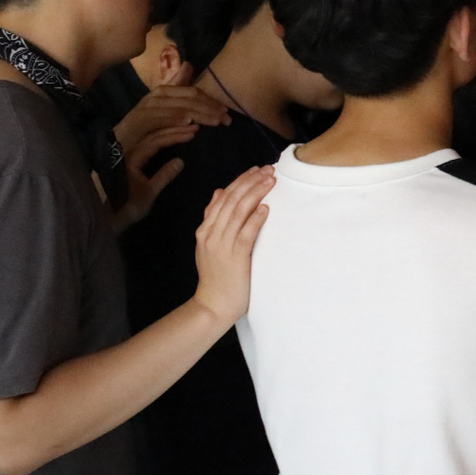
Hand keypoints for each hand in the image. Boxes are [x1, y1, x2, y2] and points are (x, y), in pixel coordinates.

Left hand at [111, 123, 197, 229]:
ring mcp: (130, 156)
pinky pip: (150, 145)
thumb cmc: (128, 206)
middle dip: (175, 131)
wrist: (108, 217)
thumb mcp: (149, 192)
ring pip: (152, 139)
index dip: (175, 136)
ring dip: (169, 133)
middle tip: (194, 128)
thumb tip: (180, 161)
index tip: (192, 133)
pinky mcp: (132, 161)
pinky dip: (163, 140)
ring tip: (187, 131)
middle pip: (155, 136)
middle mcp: (130, 153)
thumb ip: (164, 176)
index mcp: (133, 158)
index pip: (157, 141)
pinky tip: (172, 140)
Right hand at [115, 85, 229, 154]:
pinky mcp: (139, 121)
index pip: (191, 92)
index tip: (226, 111)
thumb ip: (176, 86)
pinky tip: (190, 126)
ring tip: (215, 122)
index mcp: (163, 92)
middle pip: (188, 99)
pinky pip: (161, 120)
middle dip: (209, 108)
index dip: (210, 100)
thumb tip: (188, 64)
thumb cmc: (143, 128)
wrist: (118, 145)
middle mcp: (155, 97)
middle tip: (227, 119)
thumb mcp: (163, 107)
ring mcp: (146, 108)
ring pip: (178, 109)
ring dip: (199, 115)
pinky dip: (176, 122)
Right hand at [192, 166, 274, 326]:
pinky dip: (255, 219)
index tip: (257, 170)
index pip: (223, 197)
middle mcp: (210, 234)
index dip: (241, 181)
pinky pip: (245, 234)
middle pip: (231, 200)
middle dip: (250, 182)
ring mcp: (221, 245)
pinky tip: (265, 208)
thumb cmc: (217, 276)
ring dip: (255, 194)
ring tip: (270, 181)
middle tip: (268, 169)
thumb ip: (214, 219)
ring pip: (238, 212)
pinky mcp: (233, 258)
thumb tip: (220, 192)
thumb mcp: (210, 245)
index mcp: (205, 230)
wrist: (213, 305)